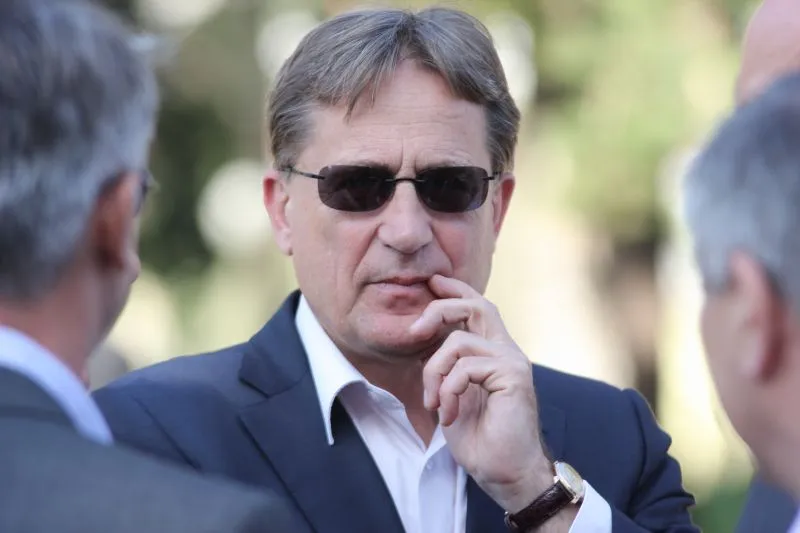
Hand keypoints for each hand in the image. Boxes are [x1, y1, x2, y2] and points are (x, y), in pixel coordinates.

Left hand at [410, 275, 554, 512]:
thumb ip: (448, 367)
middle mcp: (507, 351)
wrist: (507, 474)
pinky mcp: (513, 376)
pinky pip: (465, 367)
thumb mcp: (454, 395)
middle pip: (477, 305)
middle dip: (440, 308)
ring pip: (459, 341)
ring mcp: (512, 362)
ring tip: (434, 404)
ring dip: (434, 373)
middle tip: (415, 330)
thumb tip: (425, 339)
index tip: (432, 282)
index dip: (456, 291)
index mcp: (495, 353)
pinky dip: (447, 391)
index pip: (479, 308)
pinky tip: (449, 416)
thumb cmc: (480, 440)